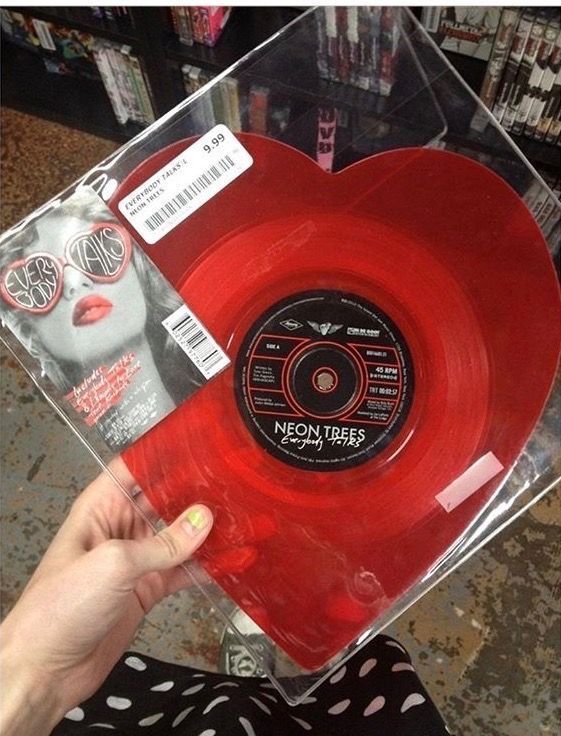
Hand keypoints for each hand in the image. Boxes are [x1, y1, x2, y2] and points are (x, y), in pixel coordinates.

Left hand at [0, 457, 212, 735]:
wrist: (45, 670)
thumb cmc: (61, 607)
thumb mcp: (114, 564)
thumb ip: (163, 543)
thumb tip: (204, 520)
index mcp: (100, 508)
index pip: (134, 469)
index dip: (164, 456)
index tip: (201, 447)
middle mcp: (120, 528)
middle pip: (163, 500)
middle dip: (195, 493)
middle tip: (234, 483)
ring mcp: (136, 561)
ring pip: (177, 537)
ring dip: (205, 531)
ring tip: (242, 518)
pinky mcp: (147, 590)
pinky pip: (182, 571)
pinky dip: (205, 567)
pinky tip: (231, 560)